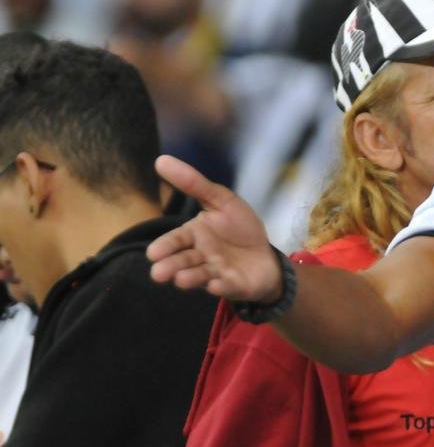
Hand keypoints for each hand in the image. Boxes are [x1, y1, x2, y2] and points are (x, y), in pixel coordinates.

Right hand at [147, 155, 281, 301]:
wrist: (266, 255)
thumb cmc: (239, 229)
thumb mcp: (221, 200)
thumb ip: (194, 184)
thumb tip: (161, 160)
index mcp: (194, 235)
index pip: (176, 240)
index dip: (166, 246)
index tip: (153, 253)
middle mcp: (201, 256)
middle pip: (183, 261)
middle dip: (171, 267)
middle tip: (159, 273)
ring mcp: (216, 272)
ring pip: (200, 275)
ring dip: (191, 278)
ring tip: (181, 280)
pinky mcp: (234, 284)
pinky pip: (226, 286)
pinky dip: (221, 286)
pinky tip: (216, 284)